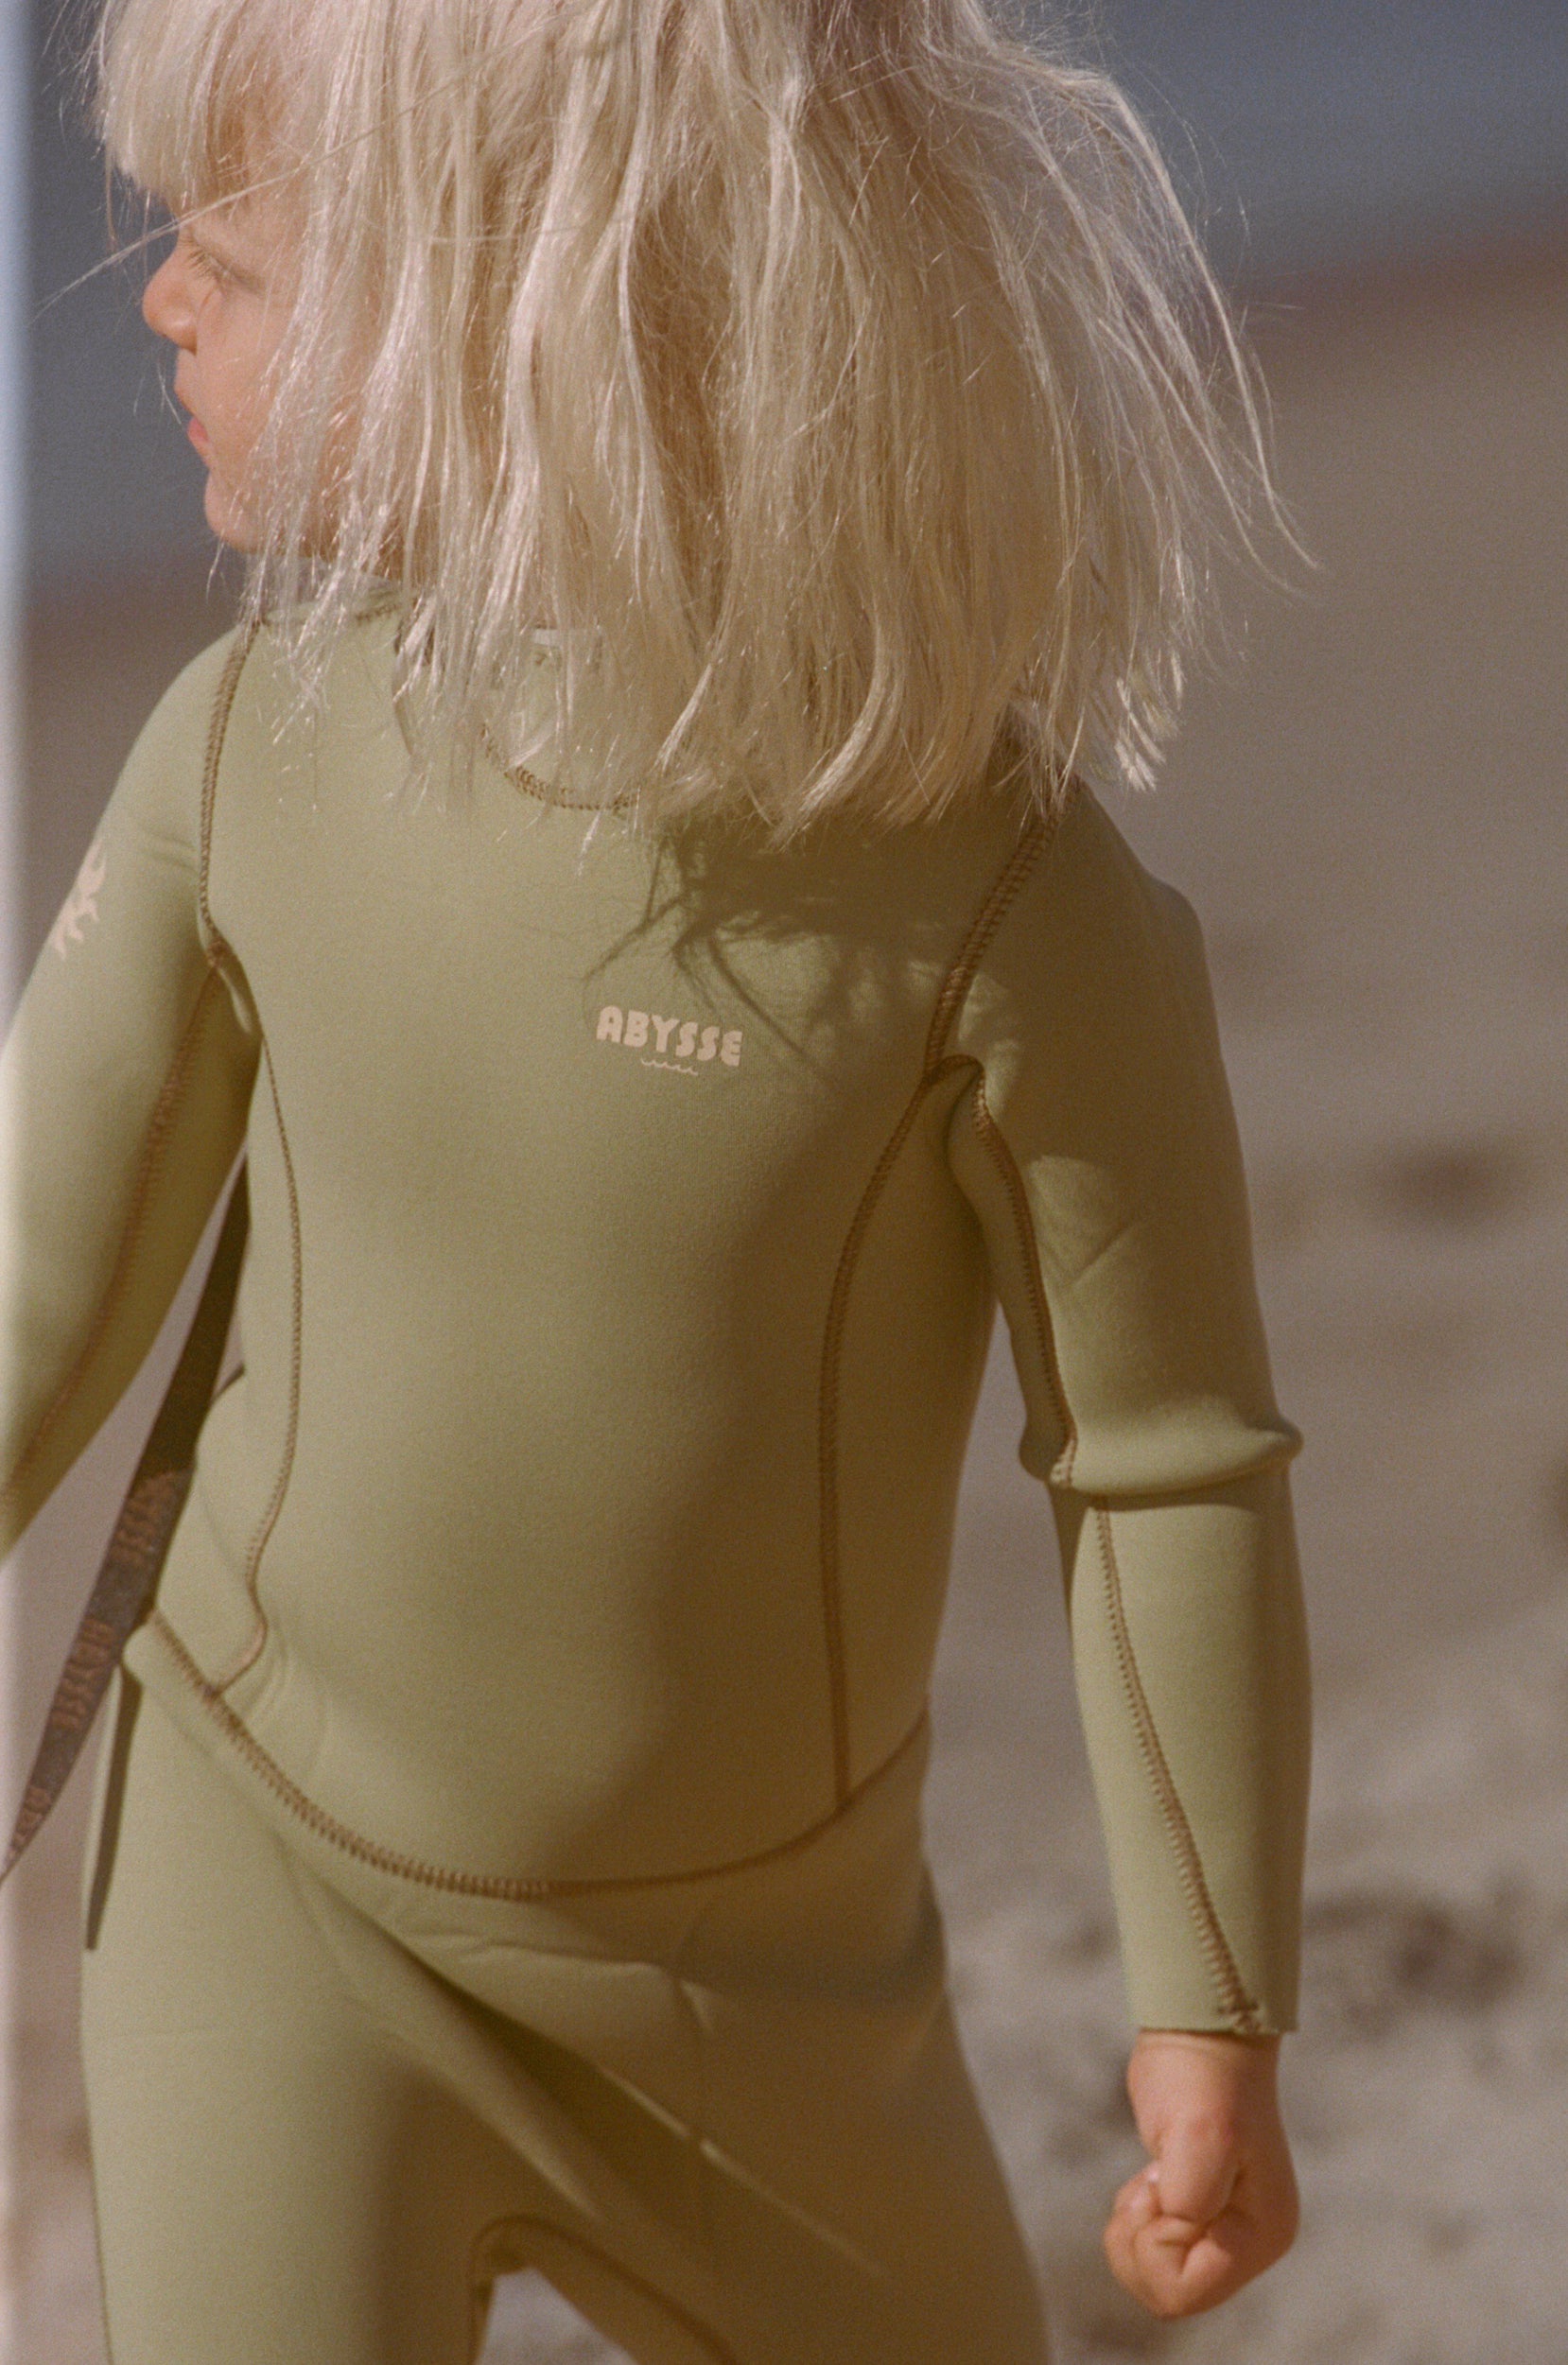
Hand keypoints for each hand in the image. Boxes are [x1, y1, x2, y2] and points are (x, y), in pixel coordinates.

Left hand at [1102, 2028, 1298, 2317]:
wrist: (1201, 2034)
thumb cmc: (1204, 2081)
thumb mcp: (1201, 2136)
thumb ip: (1191, 2199)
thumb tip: (1178, 2228)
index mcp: (1260, 2235)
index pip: (1182, 2292)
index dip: (1153, 2246)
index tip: (1159, 2187)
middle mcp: (1247, 2242)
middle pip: (1167, 2293)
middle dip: (1140, 2241)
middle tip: (1153, 2183)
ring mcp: (1222, 2228)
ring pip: (1154, 2275)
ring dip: (1135, 2229)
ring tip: (1154, 2177)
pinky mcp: (1196, 2211)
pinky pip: (1149, 2247)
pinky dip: (1135, 2217)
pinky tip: (1154, 2176)